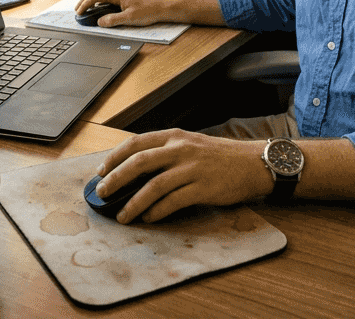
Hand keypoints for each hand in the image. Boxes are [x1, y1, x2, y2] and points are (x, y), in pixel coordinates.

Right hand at [73, 0, 171, 27]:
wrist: (160, 8)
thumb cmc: (147, 12)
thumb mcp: (129, 18)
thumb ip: (113, 20)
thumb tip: (99, 22)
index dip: (85, 4)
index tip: (78, 12)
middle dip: (84, 0)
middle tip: (77, 10)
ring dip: (90, 0)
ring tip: (83, 9)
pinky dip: (97, 2)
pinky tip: (96, 9)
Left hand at [95, 129, 271, 223]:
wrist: (253, 164)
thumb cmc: (220, 157)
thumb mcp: (190, 144)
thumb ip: (166, 152)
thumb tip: (134, 170)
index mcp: (174, 136)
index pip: (136, 143)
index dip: (115, 157)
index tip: (101, 171)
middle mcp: (181, 149)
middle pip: (139, 163)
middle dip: (116, 179)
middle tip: (102, 193)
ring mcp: (192, 168)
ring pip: (153, 185)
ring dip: (133, 202)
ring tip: (122, 215)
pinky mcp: (203, 188)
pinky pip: (173, 201)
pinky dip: (157, 211)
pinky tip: (148, 218)